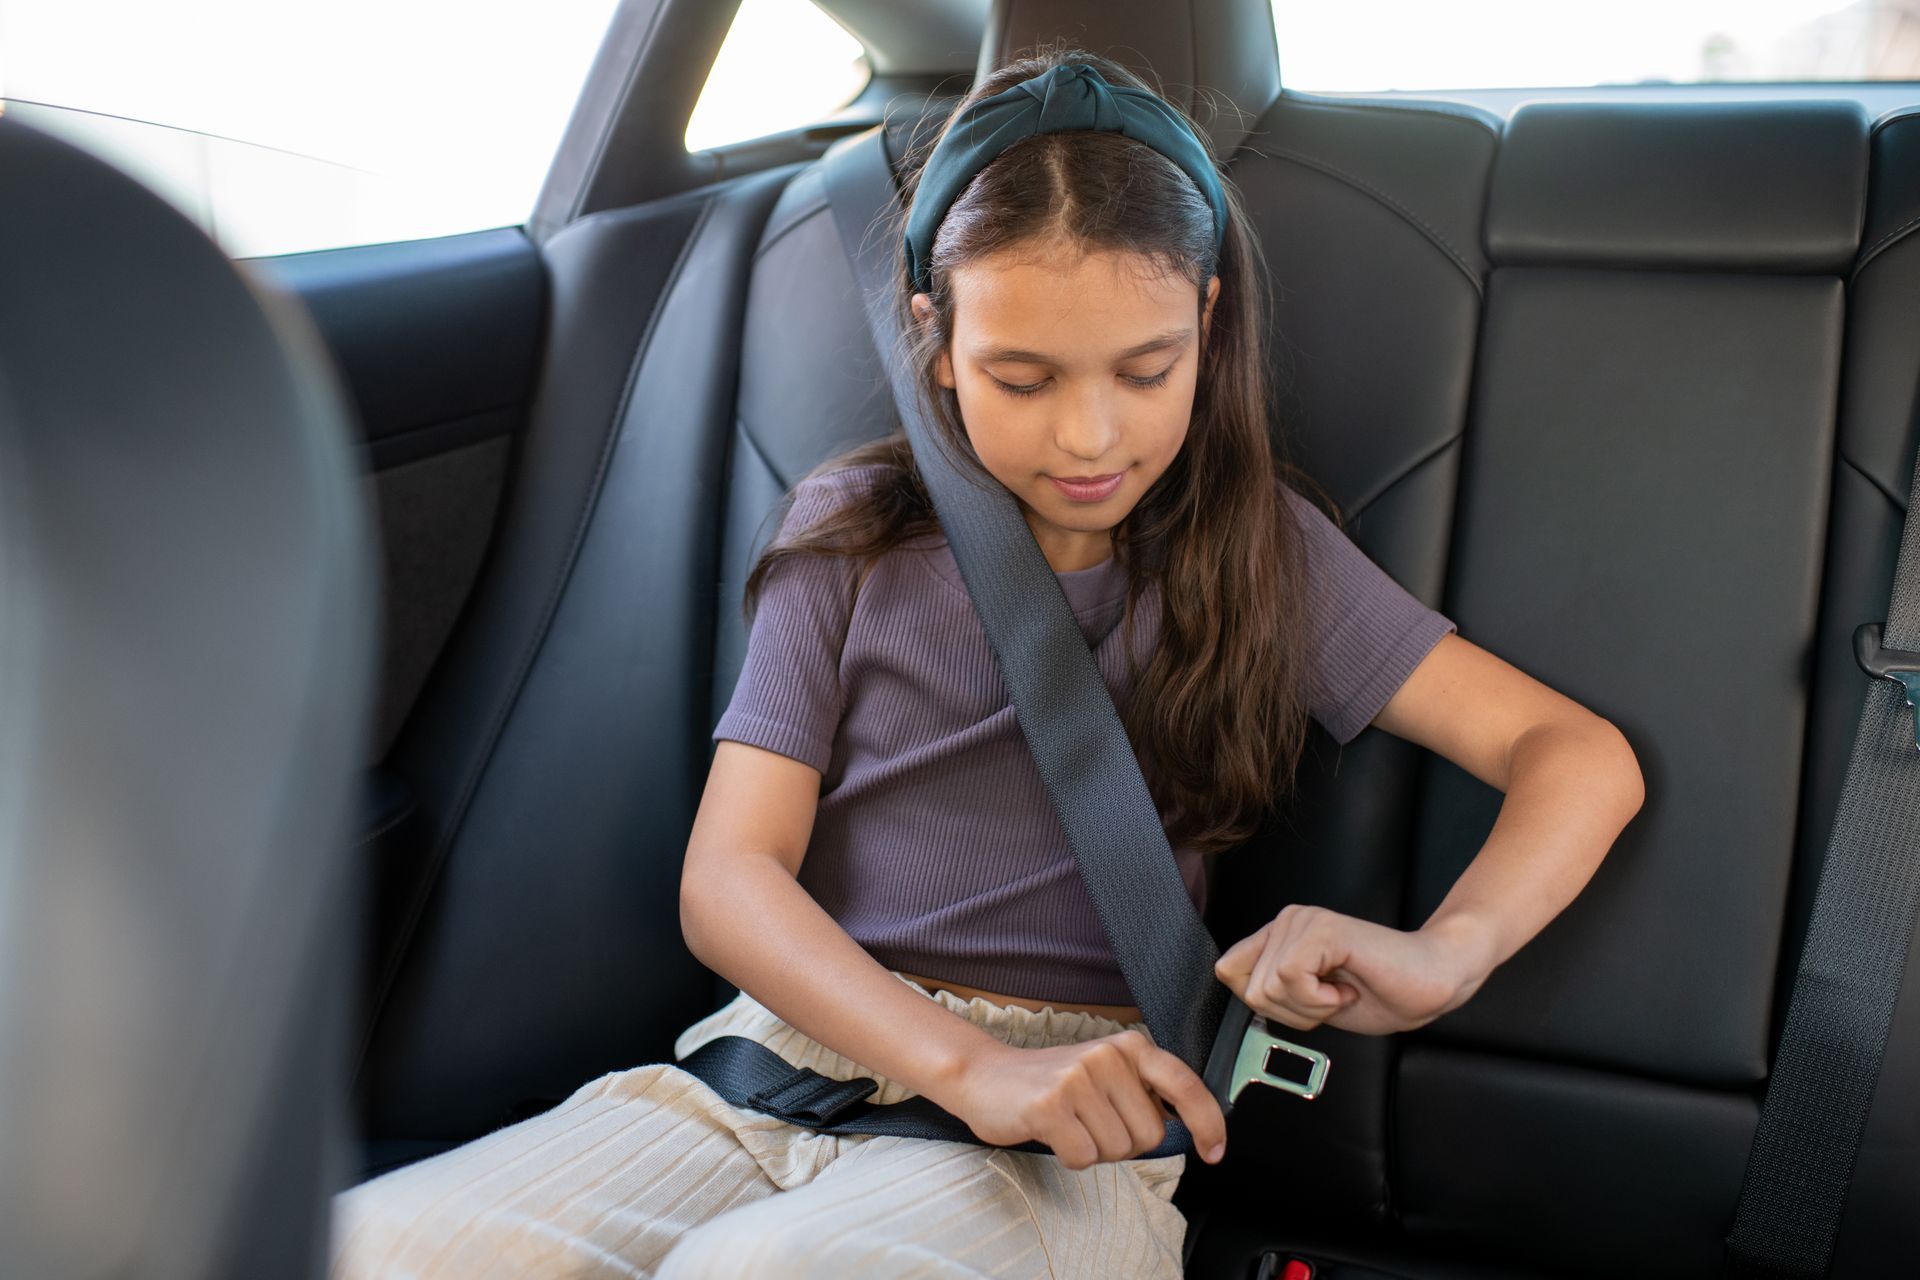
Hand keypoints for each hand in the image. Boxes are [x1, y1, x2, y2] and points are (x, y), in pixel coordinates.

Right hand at [942, 1032, 1227, 1170]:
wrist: (985, 1077)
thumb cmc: (1052, 1084)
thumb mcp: (1106, 1074)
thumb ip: (1144, 1092)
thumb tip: (1189, 1130)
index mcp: (1129, 1046)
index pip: (1185, 1084)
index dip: (1207, 1122)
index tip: (1215, 1150)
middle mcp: (1107, 1055)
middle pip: (1151, 1135)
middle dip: (1125, 1143)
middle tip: (1090, 1122)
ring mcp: (1078, 1078)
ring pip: (1117, 1150)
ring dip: (1095, 1150)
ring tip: (1070, 1124)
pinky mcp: (1050, 1105)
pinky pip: (1084, 1157)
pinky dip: (1069, 1157)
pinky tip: (1052, 1133)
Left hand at [1213, 904, 1490, 1035]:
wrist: (1430, 983)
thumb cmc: (1378, 993)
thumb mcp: (1308, 1003)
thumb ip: (1271, 992)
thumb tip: (1240, 994)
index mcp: (1279, 935)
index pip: (1229, 971)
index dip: (1267, 1004)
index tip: (1309, 1003)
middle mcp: (1286, 921)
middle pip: (1249, 990)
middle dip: (1293, 1012)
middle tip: (1333, 998)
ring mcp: (1303, 921)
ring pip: (1268, 988)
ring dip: (1310, 1007)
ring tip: (1342, 990)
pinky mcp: (1322, 930)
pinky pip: (1290, 979)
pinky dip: (1319, 1000)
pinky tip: (1346, 988)